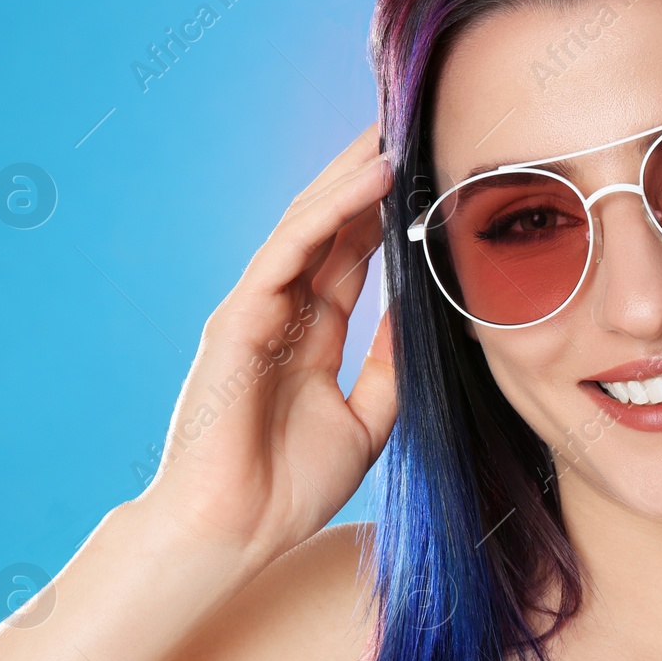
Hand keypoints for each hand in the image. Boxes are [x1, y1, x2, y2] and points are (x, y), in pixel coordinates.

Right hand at [139, 123, 397, 568]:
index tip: (425, 175)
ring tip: (395, 132)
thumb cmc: (289, 487)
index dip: (383, 214)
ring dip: (352, 176)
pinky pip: (288, 250)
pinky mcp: (238, 316)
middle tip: (410, 127)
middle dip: (366, 178)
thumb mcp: (367, 419)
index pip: (348, 256)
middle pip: (327, 227)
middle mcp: (279, 313)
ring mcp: (255, 310)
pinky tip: (370, 181)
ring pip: (307, 225)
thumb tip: (422, 313)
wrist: (236, 533)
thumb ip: (391, 364)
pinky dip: (330, 212)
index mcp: (306, 335)